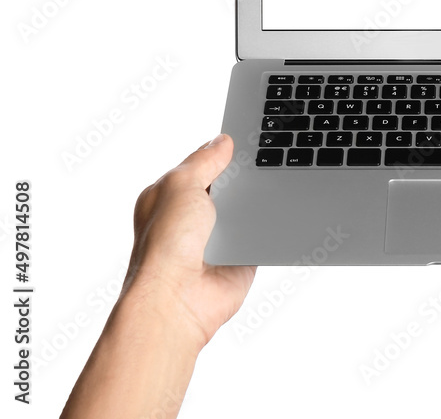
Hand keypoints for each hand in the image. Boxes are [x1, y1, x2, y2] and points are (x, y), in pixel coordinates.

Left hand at [124, 133, 255, 348]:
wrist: (179, 299)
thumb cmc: (165, 247)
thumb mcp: (180, 184)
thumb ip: (203, 160)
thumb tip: (222, 141)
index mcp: (171, 196)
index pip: (202, 166)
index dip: (222, 155)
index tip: (244, 142)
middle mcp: (193, 217)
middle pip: (229, 186)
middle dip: (243, 178)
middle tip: (263, 163)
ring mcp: (218, 238)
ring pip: (247, 209)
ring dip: (255, 204)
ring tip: (269, 188)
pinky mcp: (241, 255)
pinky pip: (262, 233)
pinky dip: (268, 226)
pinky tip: (275, 215)